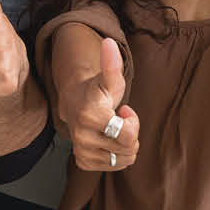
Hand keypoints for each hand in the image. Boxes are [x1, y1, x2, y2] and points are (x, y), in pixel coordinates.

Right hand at [65, 37, 139, 174]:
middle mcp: (83, 137)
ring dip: (125, 145)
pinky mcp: (83, 162)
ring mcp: (82, 151)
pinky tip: (108, 139)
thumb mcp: (110, 78)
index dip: (133, 122)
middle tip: (119, 119)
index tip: (125, 110)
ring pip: (123, 160)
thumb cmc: (97, 90)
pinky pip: (114, 166)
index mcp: (90, 115)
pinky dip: (117, 155)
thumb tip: (109, 43)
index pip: (128, 135)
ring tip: (114, 128)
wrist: (75, 102)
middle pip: (128, 148)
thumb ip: (112, 63)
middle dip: (131, 133)